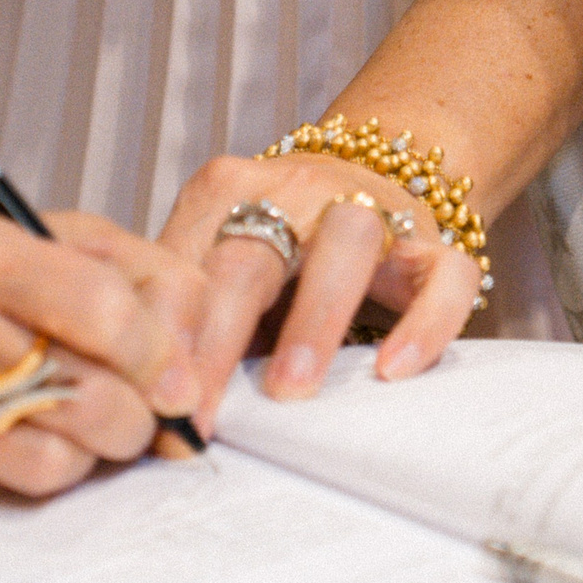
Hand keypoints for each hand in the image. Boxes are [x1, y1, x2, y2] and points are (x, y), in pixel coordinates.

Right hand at [0, 177, 205, 497]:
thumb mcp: (51, 236)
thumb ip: (141, 276)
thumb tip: (195, 363)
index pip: (100, 311)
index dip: (160, 355)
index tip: (180, 379)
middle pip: (85, 398)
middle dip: (139, 416)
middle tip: (144, 411)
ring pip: (51, 461)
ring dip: (91, 453)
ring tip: (84, 423)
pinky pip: (0, 490)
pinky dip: (36, 473)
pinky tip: (29, 439)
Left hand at [162, 152, 483, 418]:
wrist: (371, 171)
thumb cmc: (281, 243)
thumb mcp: (221, 260)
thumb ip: (189, 310)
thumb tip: (139, 401)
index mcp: (229, 191)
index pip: (184, 260)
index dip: (166, 334)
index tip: (153, 403)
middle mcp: (298, 189)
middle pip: (251, 255)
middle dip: (221, 337)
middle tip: (201, 411)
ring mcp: (372, 210)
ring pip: (348, 243)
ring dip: (315, 317)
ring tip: (291, 391)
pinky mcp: (432, 243)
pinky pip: (443, 276)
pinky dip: (424, 323)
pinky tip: (393, 371)